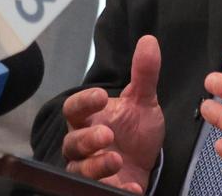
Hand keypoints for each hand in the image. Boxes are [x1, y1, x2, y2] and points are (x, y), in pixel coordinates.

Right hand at [61, 35, 165, 193]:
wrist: (147, 163)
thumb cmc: (135, 130)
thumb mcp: (143, 101)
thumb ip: (144, 74)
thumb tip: (149, 41)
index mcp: (89, 119)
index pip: (75, 108)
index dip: (84, 102)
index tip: (102, 96)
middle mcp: (83, 144)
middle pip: (72, 142)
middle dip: (87, 139)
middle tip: (107, 135)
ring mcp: (90, 168)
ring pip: (79, 169)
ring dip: (96, 165)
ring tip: (117, 160)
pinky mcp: (102, 189)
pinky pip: (100, 191)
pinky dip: (117, 189)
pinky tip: (131, 187)